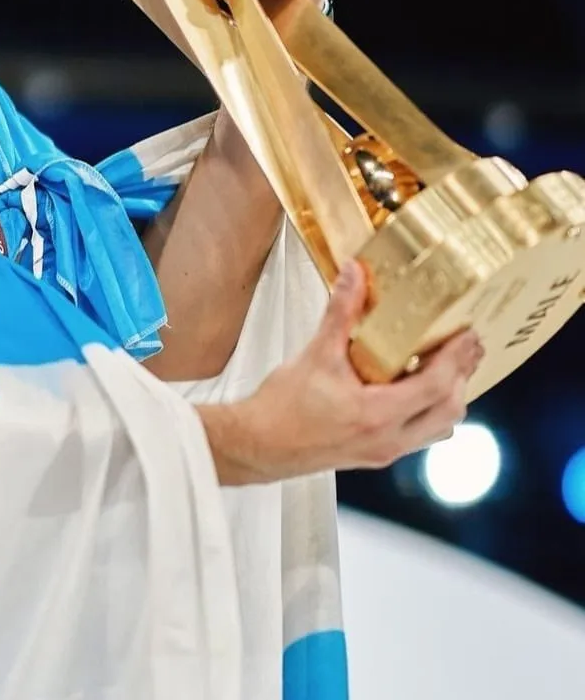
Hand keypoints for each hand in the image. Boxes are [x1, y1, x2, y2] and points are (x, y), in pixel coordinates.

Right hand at [197, 261, 482, 483]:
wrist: (259, 445)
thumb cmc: (282, 408)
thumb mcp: (315, 353)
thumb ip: (340, 312)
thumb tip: (354, 274)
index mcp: (377, 415)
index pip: (436, 387)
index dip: (457, 359)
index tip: (469, 334)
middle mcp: (388, 439)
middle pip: (450, 412)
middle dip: (462, 377)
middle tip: (468, 346)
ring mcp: (384, 450)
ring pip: (438, 428)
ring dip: (449, 397)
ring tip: (446, 364)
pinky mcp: (375, 453)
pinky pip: (419, 434)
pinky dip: (428, 409)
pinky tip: (414, 387)